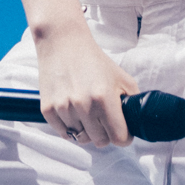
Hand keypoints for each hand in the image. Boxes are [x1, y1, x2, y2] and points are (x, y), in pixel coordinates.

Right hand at [35, 27, 137, 147]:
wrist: (62, 43)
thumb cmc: (94, 60)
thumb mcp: (122, 77)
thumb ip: (132, 101)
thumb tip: (136, 123)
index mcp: (104, 99)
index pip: (119, 138)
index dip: (124, 137)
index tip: (122, 131)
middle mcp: (83, 106)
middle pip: (100, 141)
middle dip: (105, 133)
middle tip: (103, 120)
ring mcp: (63, 109)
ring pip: (81, 138)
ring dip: (86, 130)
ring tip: (87, 113)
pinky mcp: (47, 109)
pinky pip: (63, 133)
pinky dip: (70, 128)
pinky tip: (73, 113)